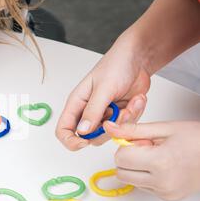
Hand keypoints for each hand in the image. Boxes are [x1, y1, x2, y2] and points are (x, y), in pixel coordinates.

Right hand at [56, 34, 150, 150]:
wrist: (138, 58)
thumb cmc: (116, 65)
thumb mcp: (104, 89)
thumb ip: (92, 111)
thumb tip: (82, 132)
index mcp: (76, 104)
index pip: (63, 130)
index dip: (71, 140)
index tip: (85, 141)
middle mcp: (88, 112)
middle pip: (90, 137)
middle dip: (108, 129)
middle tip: (119, 113)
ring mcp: (104, 115)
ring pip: (110, 134)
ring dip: (124, 120)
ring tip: (131, 102)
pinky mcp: (119, 116)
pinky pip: (126, 127)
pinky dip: (134, 115)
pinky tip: (136, 100)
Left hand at [104, 121, 199, 200]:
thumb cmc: (199, 140)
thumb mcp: (165, 128)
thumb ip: (133, 130)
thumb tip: (110, 128)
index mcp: (161, 162)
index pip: (121, 158)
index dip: (126, 146)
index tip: (140, 141)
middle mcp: (162, 182)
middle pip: (121, 172)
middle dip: (127, 158)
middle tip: (147, 149)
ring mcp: (165, 192)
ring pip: (129, 180)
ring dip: (135, 168)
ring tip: (156, 157)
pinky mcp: (167, 198)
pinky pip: (143, 186)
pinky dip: (146, 176)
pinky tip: (162, 166)